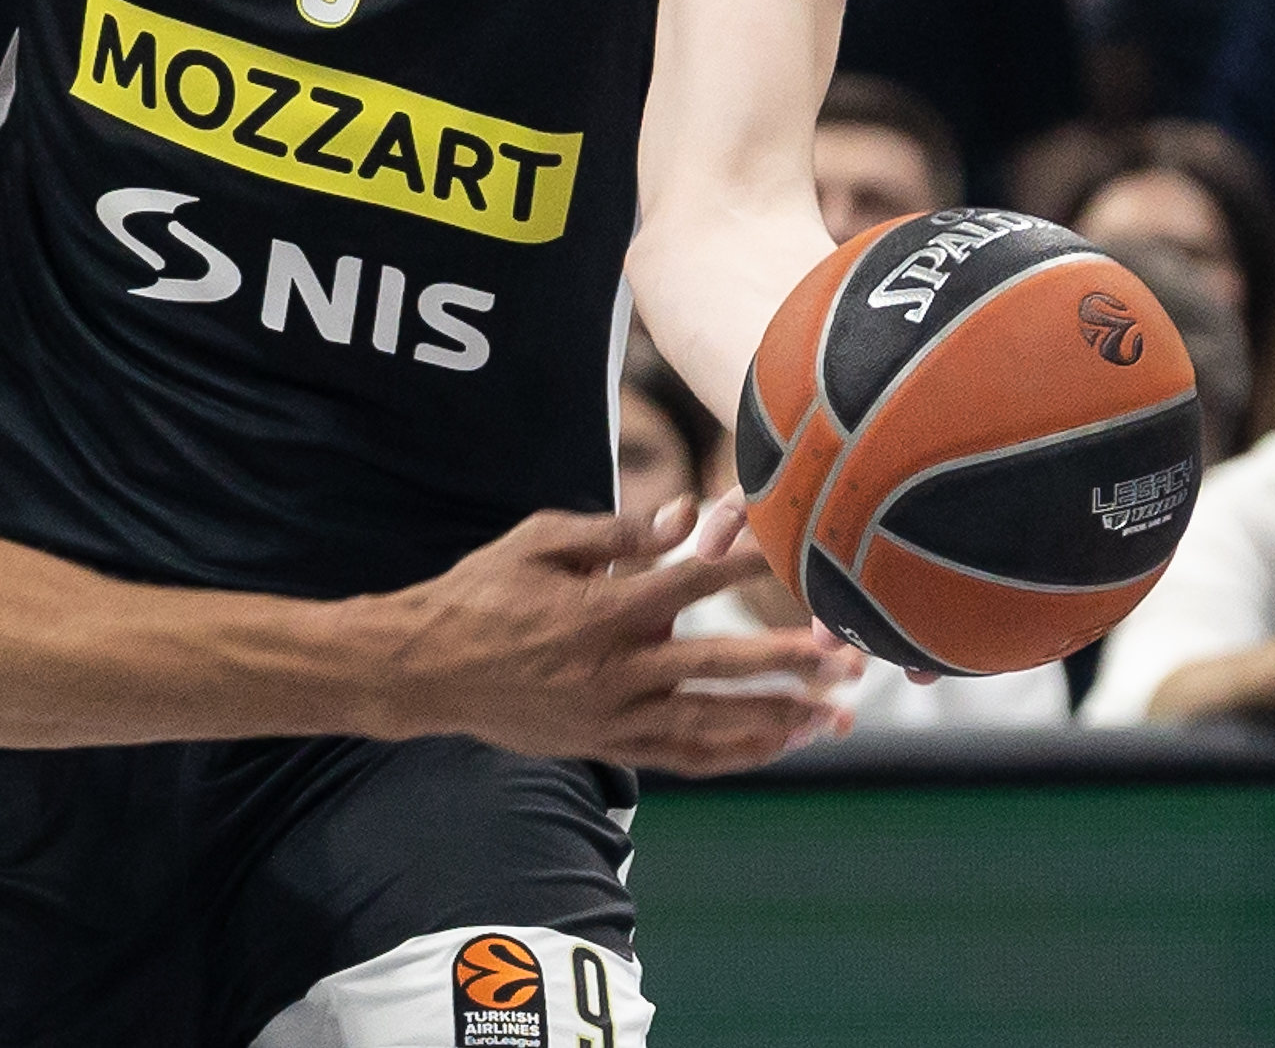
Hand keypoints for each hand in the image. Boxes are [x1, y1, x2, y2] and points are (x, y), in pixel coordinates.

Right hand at [362, 498, 864, 776]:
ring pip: (713, 724)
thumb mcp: (537, 542)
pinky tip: (777, 745)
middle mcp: (615, 670)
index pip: (691, 584)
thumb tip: (685, 517)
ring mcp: (613, 715)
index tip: (795, 555)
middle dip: (790, 662)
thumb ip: (613, 532)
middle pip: (721, 666)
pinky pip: (685, 757)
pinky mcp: (607, 745)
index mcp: (599, 610)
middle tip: (847, 659)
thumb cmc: (479, 593)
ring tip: (834, 714)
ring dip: (779, 719)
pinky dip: (736, 754)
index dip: (747, 567)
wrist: (427, 668)